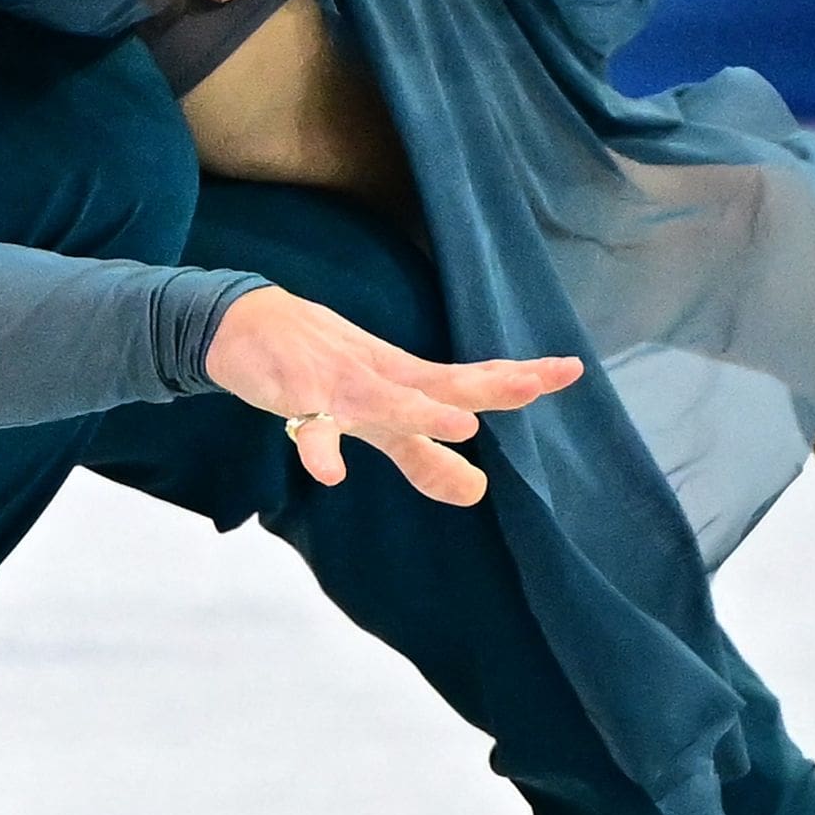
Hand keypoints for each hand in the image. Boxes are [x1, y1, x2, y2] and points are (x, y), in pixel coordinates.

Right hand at [199, 286, 575, 506]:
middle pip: (444, 381)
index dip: (517, 377)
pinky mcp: (295, 394)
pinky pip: (309, 426)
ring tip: (463, 427)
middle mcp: (383, 377)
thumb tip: (477, 491)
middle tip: (537, 383)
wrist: (245, 323)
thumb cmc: (320, 369)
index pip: (471, 379)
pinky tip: (332, 474)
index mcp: (406, 380)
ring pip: (385, 399)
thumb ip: (423, 456)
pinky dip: (319, 448)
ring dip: (422, 412)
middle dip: (490, 383)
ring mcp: (339, 383)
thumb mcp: (378, 419)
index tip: (569, 369)